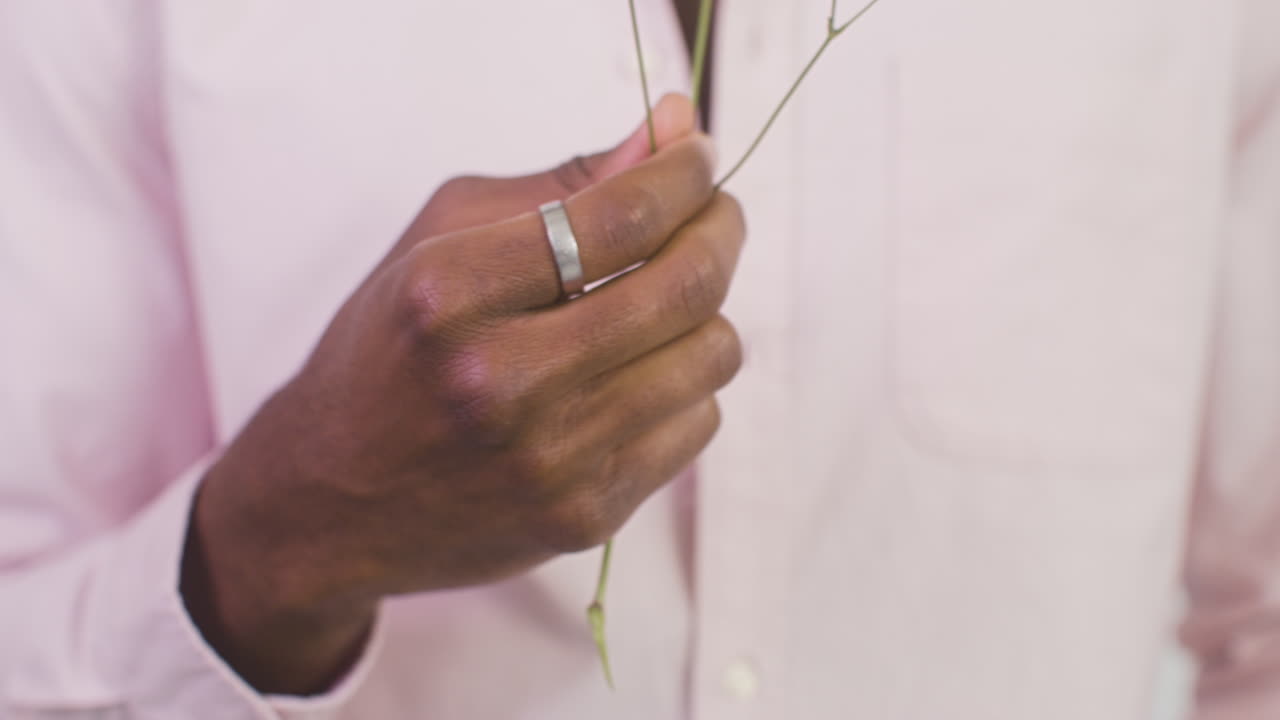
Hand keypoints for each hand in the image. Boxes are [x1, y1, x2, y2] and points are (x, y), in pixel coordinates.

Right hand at [180, 95, 746, 693]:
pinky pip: (696, 423)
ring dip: (707, 311)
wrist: (331, 502)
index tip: (698, 154)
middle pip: (683, 286)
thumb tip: (672, 130)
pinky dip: (685, 385)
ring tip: (668, 299)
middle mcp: (500, 380)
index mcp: (449, 294)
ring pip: (709, 356)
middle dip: (720, 229)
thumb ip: (559, 186)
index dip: (683, 171)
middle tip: (715, 213)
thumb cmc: (389, 355)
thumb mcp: (440, 244)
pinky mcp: (584, 514)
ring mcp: (549, 458)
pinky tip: (638, 374)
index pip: (620, 216)